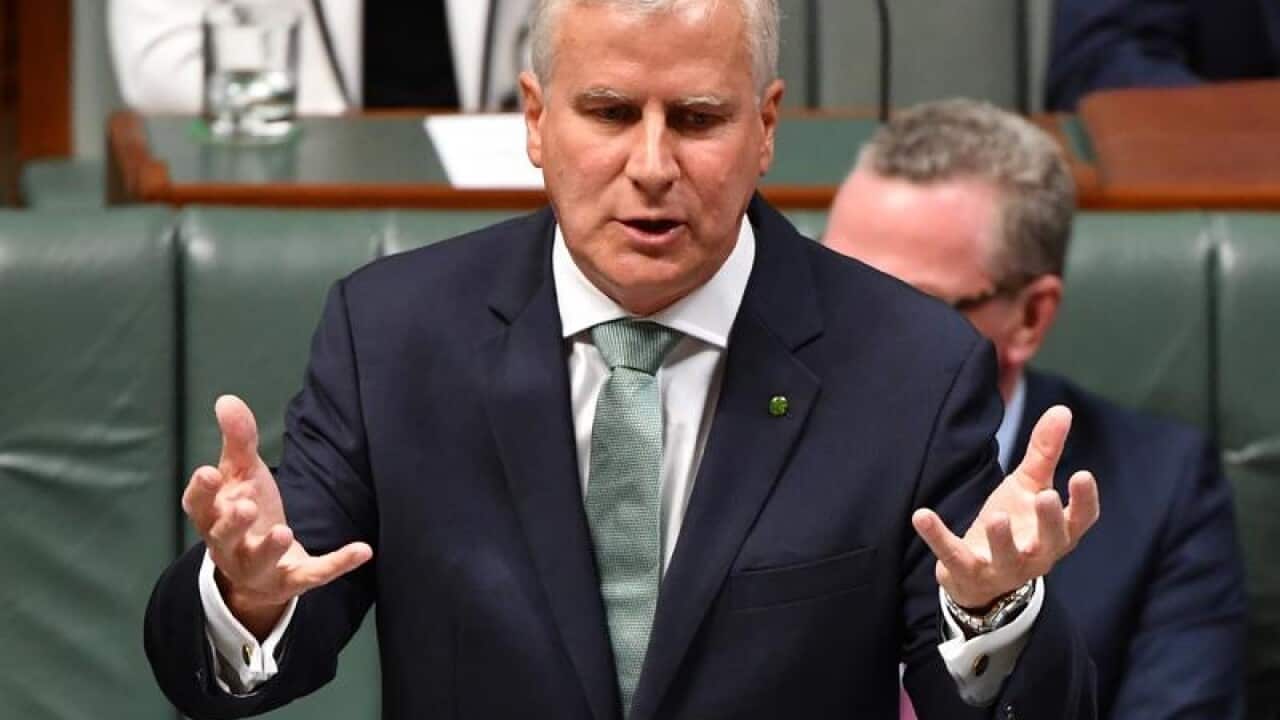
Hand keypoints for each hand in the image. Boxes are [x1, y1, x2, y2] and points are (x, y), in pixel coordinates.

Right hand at [182, 395, 372, 638]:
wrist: (259, 568)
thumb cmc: (244, 509)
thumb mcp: (242, 474)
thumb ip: (239, 440)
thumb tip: (227, 400)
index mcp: (214, 516)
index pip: (198, 506)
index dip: (201, 492)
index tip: (208, 472)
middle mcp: (230, 546)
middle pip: (224, 537)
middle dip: (233, 523)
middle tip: (246, 507)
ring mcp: (260, 567)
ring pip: (260, 561)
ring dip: (270, 548)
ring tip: (283, 530)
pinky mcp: (292, 580)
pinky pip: (314, 575)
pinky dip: (337, 564)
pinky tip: (363, 550)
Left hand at [911, 405, 1099, 608]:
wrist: (979, 575)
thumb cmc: (1015, 524)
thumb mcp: (1028, 487)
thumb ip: (1044, 453)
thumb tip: (1062, 410)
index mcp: (1057, 534)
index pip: (1080, 521)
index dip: (1084, 501)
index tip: (1082, 474)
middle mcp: (1036, 555)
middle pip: (1050, 541)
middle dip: (1048, 521)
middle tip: (1044, 497)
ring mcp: (1002, 567)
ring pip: (1006, 557)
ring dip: (1001, 538)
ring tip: (997, 516)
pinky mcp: (967, 571)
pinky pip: (952, 555)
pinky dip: (937, 537)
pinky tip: (921, 515)